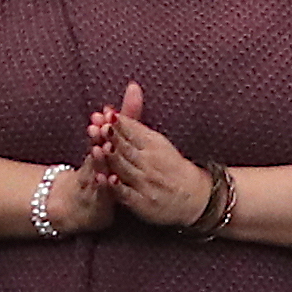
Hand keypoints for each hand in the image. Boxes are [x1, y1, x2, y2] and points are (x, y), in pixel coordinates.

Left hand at [84, 86, 210, 224]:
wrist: (193, 196)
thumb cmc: (170, 166)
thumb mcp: (157, 141)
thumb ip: (137, 123)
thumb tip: (129, 88)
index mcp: (154, 144)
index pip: (133, 131)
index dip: (119, 123)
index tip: (106, 113)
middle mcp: (150, 162)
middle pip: (127, 147)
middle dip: (112, 137)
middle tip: (98, 125)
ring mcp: (145, 183)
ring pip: (125, 168)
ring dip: (112, 157)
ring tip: (100, 146)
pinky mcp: (141, 202)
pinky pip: (125, 193)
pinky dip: (116, 186)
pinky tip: (106, 178)